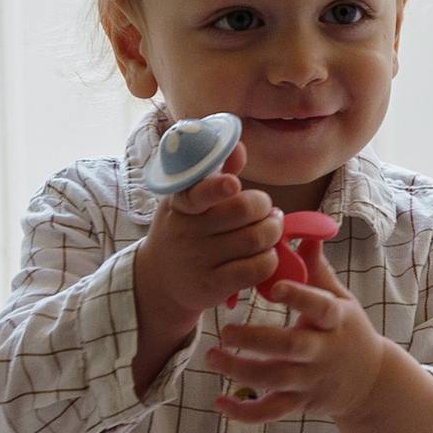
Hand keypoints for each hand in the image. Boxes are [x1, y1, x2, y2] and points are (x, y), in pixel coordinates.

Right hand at [132, 150, 283, 386]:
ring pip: (254, 239)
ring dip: (273, 231)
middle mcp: (186, 231)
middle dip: (266, 206)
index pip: (198, 192)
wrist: (159, 281)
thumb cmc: (184, 231)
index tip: (233, 184)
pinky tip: (266, 254)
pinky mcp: (211, 286)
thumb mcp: (188, 201)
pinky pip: (255, 269)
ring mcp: (197, 260)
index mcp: (181, 203)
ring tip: (271, 229)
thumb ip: (215, 173)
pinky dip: (270, 258)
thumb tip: (238, 146)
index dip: (217, 187)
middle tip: (269, 210)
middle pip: (242, 211)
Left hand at [205, 243, 387, 428]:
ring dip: (240, 372)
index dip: (299, 297)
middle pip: (290, 348)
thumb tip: (307, 232)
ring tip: (212, 357)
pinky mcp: (301, 403)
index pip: (320, 307)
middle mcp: (325, 352)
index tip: (275, 287)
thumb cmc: (348, 331)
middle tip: (225, 331)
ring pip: (275, 381)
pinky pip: (270, 412)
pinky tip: (219, 403)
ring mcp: (312, 381)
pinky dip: (244, 412)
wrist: (370, 381)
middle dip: (256, 341)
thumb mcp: (342, 299)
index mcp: (336, 321)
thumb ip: (318, 270)